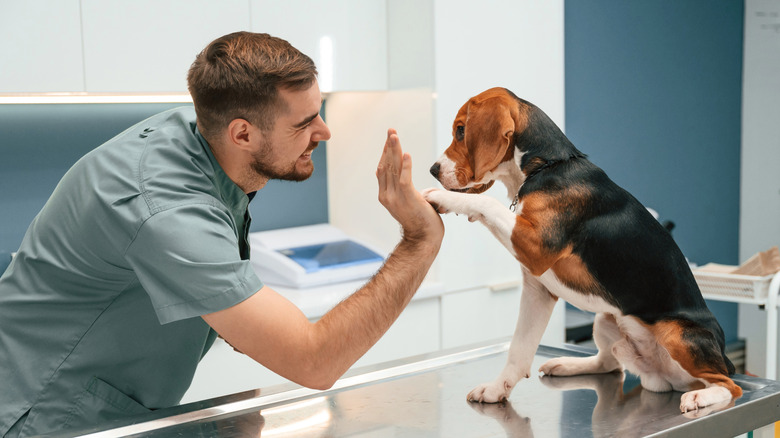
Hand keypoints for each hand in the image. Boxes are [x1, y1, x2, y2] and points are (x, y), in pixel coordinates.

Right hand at [376, 129, 443, 243]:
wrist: (424, 238)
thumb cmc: (419, 220)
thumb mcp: (406, 201)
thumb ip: (399, 187)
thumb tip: (391, 173)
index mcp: (385, 195)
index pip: (383, 169)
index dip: (385, 153)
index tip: (390, 139)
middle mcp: (387, 195)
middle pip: (386, 165)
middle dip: (389, 147)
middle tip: (391, 131)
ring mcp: (395, 198)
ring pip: (393, 169)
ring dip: (394, 151)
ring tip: (395, 136)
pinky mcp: (408, 199)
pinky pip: (405, 179)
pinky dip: (406, 166)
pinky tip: (407, 154)